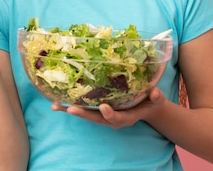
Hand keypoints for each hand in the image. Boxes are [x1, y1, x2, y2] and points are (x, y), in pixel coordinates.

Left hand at [51, 87, 166, 128]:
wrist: (147, 107)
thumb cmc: (151, 101)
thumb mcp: (156, 100)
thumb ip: (156, 97)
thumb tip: (154, 93)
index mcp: (127, 117)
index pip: (117, 119)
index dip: (110, 114)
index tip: (104, 107)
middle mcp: (113, 119)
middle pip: (97, 119)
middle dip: (84, 114)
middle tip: (71, 109)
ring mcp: (104, 115)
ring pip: (87, 115)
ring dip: (71, 110)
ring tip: (56, 106)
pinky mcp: (99, 110)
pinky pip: (84, 110)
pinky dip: (71, 106)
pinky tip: (57, 102)